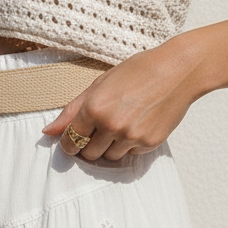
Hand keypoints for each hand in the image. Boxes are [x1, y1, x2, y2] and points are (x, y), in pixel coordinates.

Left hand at [40, 36, 206, 160]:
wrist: (178, 70)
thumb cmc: (138, 71)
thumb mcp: (99, 84)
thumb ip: (72, 111)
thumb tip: (48, 132)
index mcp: (94, 108)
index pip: (70, 141)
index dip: (69, 143)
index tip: (72, 141)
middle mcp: (112, 125)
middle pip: (89, 154)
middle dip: (90, 145)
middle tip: (100, 129)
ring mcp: (132, 136)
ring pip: (110, 157)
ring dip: (110, 146)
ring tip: (121, 123)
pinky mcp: (150, 143)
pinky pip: (131, 154)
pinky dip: (130, 144)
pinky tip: (138, 124)